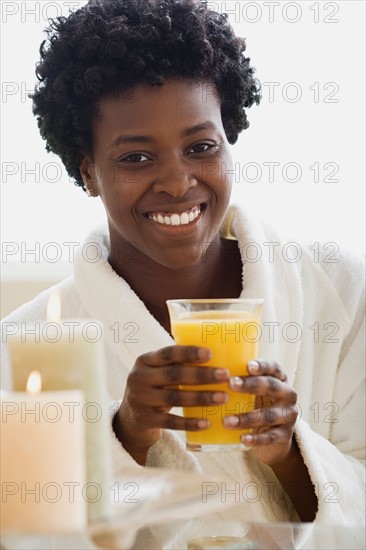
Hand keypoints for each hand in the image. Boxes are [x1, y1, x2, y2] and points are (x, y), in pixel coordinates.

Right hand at [114, 345, 228, 461]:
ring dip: (201, 397)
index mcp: (145, 360)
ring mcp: (139, 399)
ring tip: (223, 397)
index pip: (168, 353)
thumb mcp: (158, 372)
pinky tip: (207, 422)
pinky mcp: (144, 420)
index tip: (210, 354)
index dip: (189, 353)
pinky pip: (171, 421)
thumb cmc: (155, 388)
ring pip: (174, 398)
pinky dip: (190, 423)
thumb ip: (176, 364)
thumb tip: (218, 354)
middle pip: (173, 375)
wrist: (130, 419)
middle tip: (225, 375)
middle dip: (202, 375)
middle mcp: (139, 378)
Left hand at [223, 359, 297, 465]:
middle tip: (231, 384)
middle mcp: (287, 394)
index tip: (248, 366)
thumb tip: (210, 370)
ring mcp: (288, 415)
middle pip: (272, 386)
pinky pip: (271, 436)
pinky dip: (256, 438)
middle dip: (251, 385)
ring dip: (247, 418)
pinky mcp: (285, 435)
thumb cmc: (256, 405)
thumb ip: (239, 380)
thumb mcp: (252, 391)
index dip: (262, 366)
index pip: (273, 368)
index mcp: (279, 379)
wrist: (273, 437)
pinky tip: (242, 438)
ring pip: (269, 415)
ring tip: (226, 421)